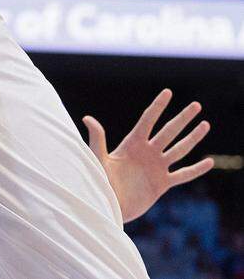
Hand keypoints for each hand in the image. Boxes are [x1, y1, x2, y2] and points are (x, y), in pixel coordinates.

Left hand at [84, 89, 213, 222]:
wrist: (108, 206)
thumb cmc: (99, 180)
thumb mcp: (99, 158)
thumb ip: (97, 139)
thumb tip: (87, 118)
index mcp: (132, 143)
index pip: (148, 120)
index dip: (158, 106)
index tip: (168, 92)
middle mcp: (147, 152)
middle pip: (169, 131)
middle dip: (182, 118)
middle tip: (196, 105)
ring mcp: (156, 167)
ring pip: (179, 150)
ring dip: (193, 138)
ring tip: (205, 125)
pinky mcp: (162, 183)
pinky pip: (183, 175)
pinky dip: (196, 169)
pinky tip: (209, 161)